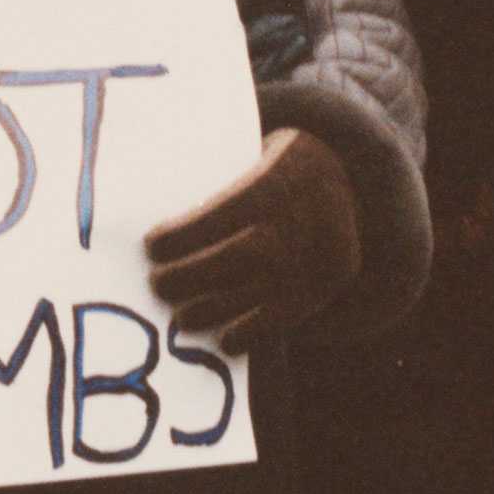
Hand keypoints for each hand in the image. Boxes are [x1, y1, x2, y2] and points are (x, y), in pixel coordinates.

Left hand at [145, 127, 360, 353]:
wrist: (342, 183)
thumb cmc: (274, 170)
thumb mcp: (251, 154)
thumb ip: (216, 181)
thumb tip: (158, 223)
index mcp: (281, 175)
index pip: (224, 211)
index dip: (183, 234)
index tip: (151, 246)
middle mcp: (303, 217)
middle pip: (237, 255)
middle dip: (188, 275)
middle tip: (157, 284)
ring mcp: (318, 254)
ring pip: (257, 290)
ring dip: (211, 310)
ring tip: (181, 316)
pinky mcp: (325, 284)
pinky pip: (285, 317)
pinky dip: (250, 333)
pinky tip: (223, 339)